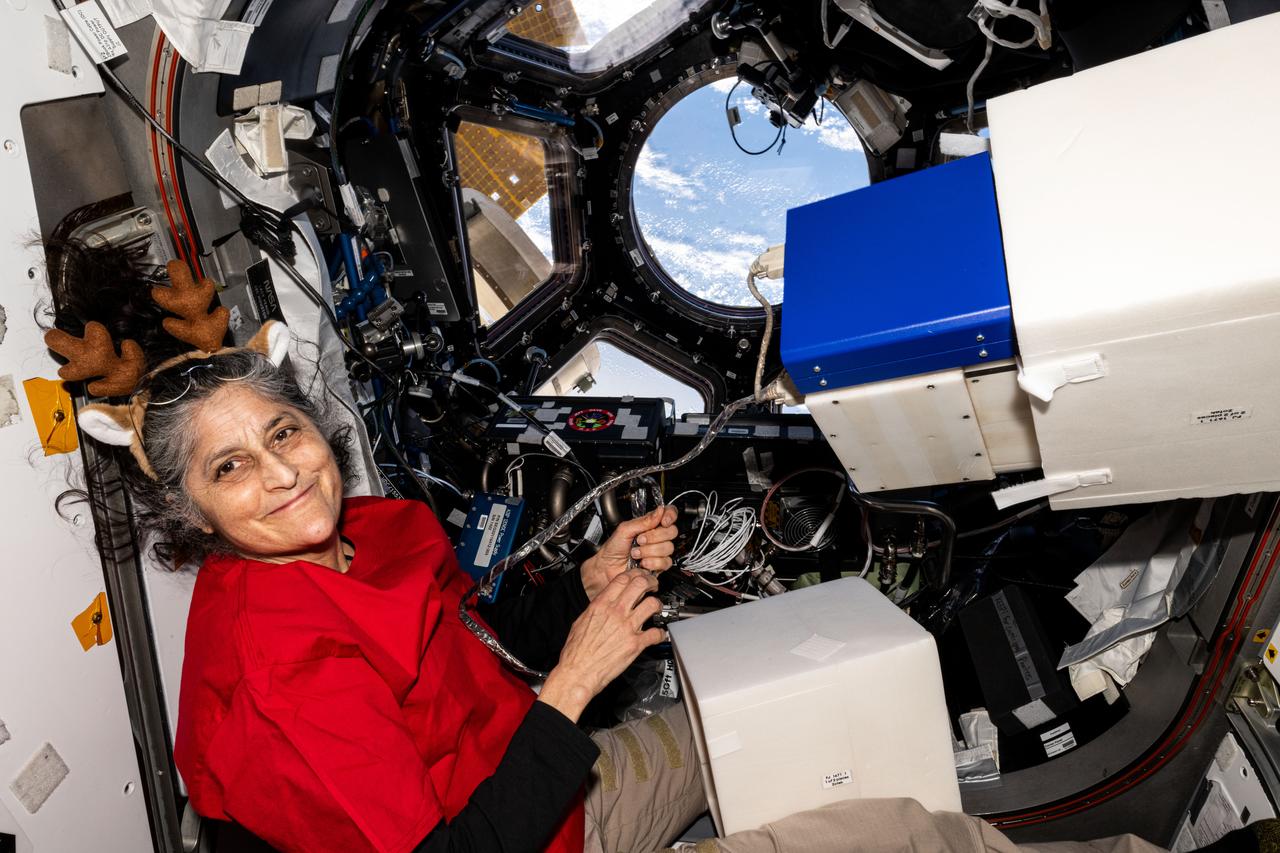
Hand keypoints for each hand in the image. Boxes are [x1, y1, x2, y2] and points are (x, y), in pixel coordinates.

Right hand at [538, 569, 664, 721]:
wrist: (577, 672)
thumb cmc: (576, 652)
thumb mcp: (581, 621)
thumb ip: (596, 609)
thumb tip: (604, 604)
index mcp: (601, 605)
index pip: (622, 579)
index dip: (634, 574)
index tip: (638, 576)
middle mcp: (616, 613)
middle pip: (640, 585)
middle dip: (650, 582)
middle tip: (652, 586)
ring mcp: (627, 628)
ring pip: (652, 604)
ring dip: (657, 605)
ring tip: (656, 608)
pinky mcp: (635, 645)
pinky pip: (656, 633)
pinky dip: (660, 634)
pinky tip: (657, 634)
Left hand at [580, 505, 678, 599]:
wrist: (607, 568)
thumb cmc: (612, 548)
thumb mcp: (624, 529)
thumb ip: (643, 521)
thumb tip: (659, 511)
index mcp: (649, 524)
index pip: (669, 514)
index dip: (670, 516)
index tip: (663, 521)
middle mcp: (656, 536)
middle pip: (672, 531)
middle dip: (655, 536)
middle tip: (640, 539)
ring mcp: (658, 551)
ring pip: (668, 547)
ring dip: (650, 551)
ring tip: (636, 553)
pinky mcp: (658, 565)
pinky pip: (666, 562)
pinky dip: (653, 562)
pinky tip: (642, 562)